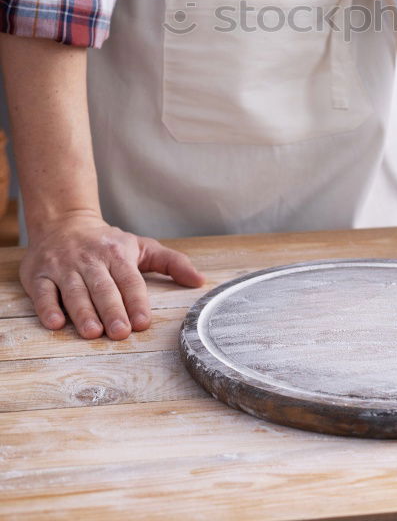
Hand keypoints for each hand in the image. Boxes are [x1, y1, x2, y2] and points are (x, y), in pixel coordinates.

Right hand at [20, 212, 206, 338]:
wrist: (63, 221)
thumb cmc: (108, 242)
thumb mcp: (142, 247)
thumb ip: (171, 263)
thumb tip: (200, 280)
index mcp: (117, 253)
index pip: (129, 280)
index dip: (136, 301)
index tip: (143, 322)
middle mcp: (90, 259)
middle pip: (102, 287)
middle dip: (112, 310)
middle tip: (120, 333)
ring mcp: (63, 266)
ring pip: (73, 291)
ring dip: (83, 312)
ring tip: (92, 332)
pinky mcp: (38, 274)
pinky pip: (42, 292)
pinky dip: (47, 307)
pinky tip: (56, 323)